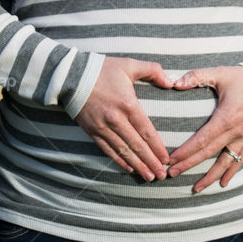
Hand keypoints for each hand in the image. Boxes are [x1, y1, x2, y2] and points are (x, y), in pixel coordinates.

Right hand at [75, 58, 174, 180]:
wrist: (71, 76)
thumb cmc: (102, 70)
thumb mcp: (130, 65)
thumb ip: (153, 71)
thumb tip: (171, 82)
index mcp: (128, 104)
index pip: (147, 131)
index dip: (157, 147)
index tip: (167, 159)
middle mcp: (116, 119)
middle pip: (137, 146)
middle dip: (151, 162)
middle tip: (161, 175)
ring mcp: (103, 127)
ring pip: (123, 151)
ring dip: (137, 165)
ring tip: (149, 176)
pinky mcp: (92, 131)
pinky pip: (108, 150)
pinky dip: (119, 161)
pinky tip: (129, 168)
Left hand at [167, 66, 242, 192]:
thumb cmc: (241, 78)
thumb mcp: (218, 73)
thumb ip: (196, 77)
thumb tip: (174, 84)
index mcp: (226, 118)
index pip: (202, 140)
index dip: (186, 151)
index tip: (171, 160)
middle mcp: (235, 132)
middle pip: (209, 153)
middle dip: (189, 165)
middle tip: (172, 174)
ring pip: (225, 162)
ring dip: (210, 177)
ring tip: (197, 189)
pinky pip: (239, 159)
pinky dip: (231, 173)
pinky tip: (223, 184)